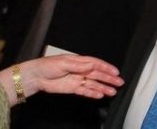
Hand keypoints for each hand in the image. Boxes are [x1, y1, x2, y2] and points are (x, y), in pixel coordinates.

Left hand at [0, 54, 123, 106]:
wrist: (36, 76)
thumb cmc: (47, 65)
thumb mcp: (63, 62)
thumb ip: (78, 65)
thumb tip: (90, 65)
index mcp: (79, 61)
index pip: (96, 63)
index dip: (106, 67)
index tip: (115, 71)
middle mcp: (80, 70)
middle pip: (97, 74)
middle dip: (109, 78)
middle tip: (119, 82)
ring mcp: (77, 79)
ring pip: (93, 84)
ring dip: (103, 87)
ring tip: (113, 91)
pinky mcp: (73, 88)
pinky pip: (85, 91)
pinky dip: (93, 93)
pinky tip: (100, 95)